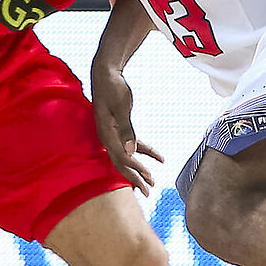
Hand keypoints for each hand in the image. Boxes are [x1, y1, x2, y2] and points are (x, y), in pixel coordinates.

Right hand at [90, 64, 164, 194]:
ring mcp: (112, 135)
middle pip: (121, 163)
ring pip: (126, 157)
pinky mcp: (119, 129)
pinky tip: (160, 158)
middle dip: (135, 178)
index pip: (121, 157)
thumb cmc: (113, 87)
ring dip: (139, 169)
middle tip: (149, 192)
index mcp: (106, 134)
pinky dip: (145, 152)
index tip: (148, 178)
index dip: (135, 169)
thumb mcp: (121, 106)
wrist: (105, 73)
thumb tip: (130, 151)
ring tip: (153, 182)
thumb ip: (126, 129)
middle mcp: (107, 137)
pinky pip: (132, 145)